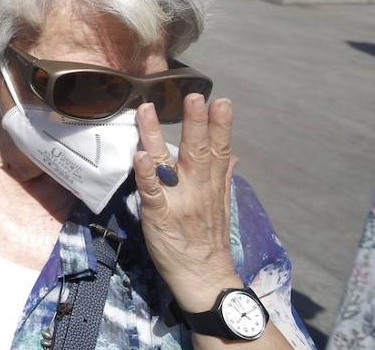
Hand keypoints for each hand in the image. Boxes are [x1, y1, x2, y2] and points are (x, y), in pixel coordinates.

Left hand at [133, 94, 241, 312]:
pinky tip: (140, 155)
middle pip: (197, 152)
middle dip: (196, 123)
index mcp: (212, 185)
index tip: (221, 101)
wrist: (203, 278)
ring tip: (147, 110)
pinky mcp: (157, 216)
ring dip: (157, 136)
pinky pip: (151, 192)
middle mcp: (197, 189)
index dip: (220, 126)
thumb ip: (224, 177)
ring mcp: (177, 202)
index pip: (219, 150)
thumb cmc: (207, 239)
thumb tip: (234, 154)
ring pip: (167, 164)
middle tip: (194, 96)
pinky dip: (145, 174)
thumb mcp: (222, 205)